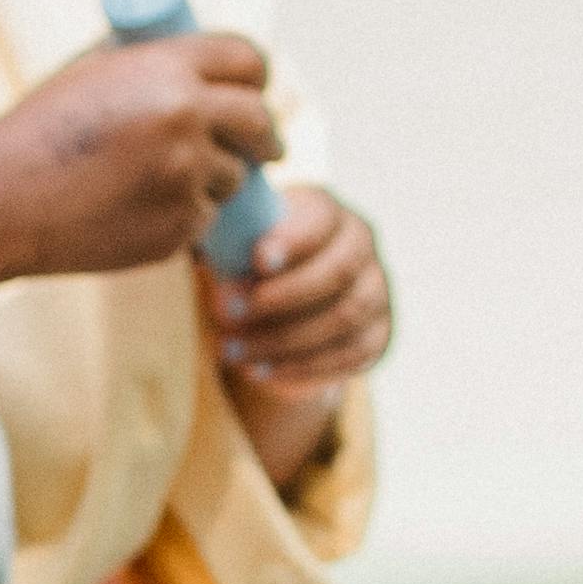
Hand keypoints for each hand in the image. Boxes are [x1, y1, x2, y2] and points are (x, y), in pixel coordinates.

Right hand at [0, 29, 284, 279]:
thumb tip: (200, 65)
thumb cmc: (39, 133)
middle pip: (259, 119)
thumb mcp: (92, 71)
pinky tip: (139, 213)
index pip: (246, 57)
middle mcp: (185, 116)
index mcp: (165, 67)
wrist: (2, 201)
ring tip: (160, 182)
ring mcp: (185, 175)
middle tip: (265, 146)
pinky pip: (203, 219)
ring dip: (215, 179)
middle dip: (265, 134)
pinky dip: (183, 217)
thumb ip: (149, 62)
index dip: (257, 75)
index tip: (258, 91)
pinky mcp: (178, 226)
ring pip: (233, 176)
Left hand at [213, 183, 388, 393]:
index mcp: (327, 213)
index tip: (257, 260)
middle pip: (337, 272)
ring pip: (342, 318)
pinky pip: (348, 356)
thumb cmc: (253, 264)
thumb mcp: (238, 245)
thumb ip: (227, 246)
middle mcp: (361, 246)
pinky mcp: (377, 335)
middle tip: (229, 313)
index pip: (321, 220)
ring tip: (233, 352)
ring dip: (283, 339)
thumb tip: (205, 260)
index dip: (292, 241)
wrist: (287, 308)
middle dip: (282, 297)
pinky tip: (260, 371)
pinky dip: (302, 368)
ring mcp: (376, 292)